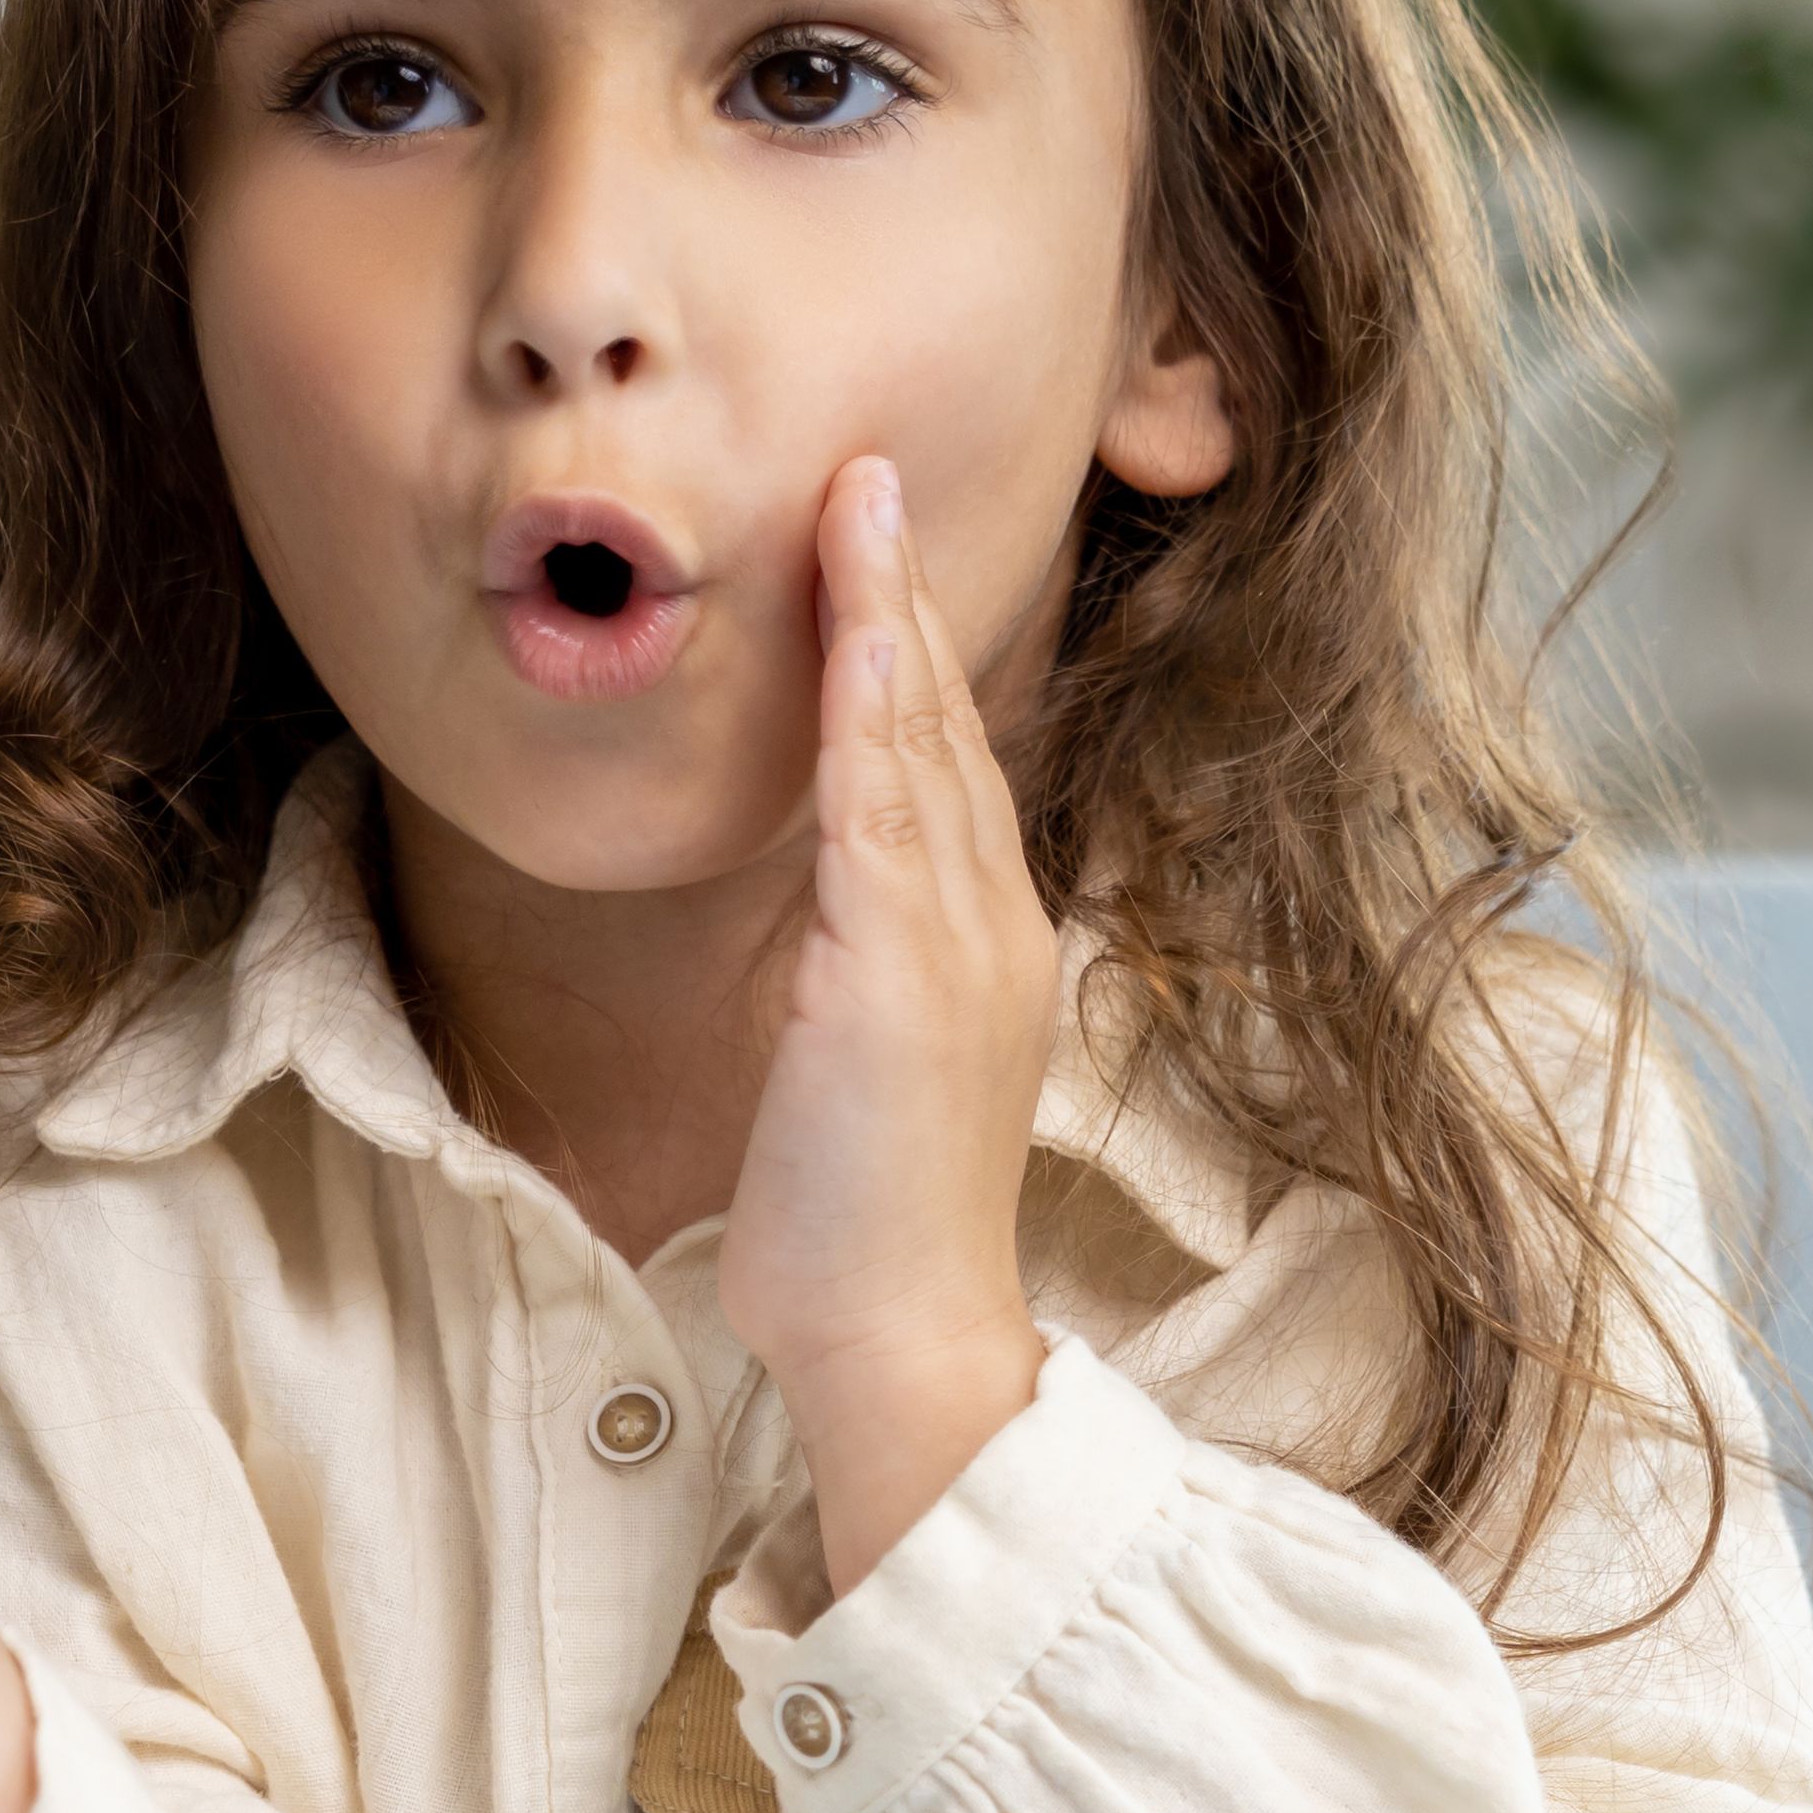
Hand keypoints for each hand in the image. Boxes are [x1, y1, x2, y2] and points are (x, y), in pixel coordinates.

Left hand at [720, 457, 1058, 1594]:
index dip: (909, 653)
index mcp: (981, 946)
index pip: (944, 766)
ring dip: (886, 619)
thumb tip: (820, 946)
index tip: (874, 553)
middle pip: (944, 728)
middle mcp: (991, 928)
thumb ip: (854, 982)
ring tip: (858, 504)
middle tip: (871, 473)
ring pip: (920, 748)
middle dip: (903, 595)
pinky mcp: (902, 984)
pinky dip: (871, 722)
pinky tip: (851, 640)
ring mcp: (956, 951)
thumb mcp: (859, 1074)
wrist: (903, 1340)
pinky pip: (886, 822)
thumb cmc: (862, 1229)